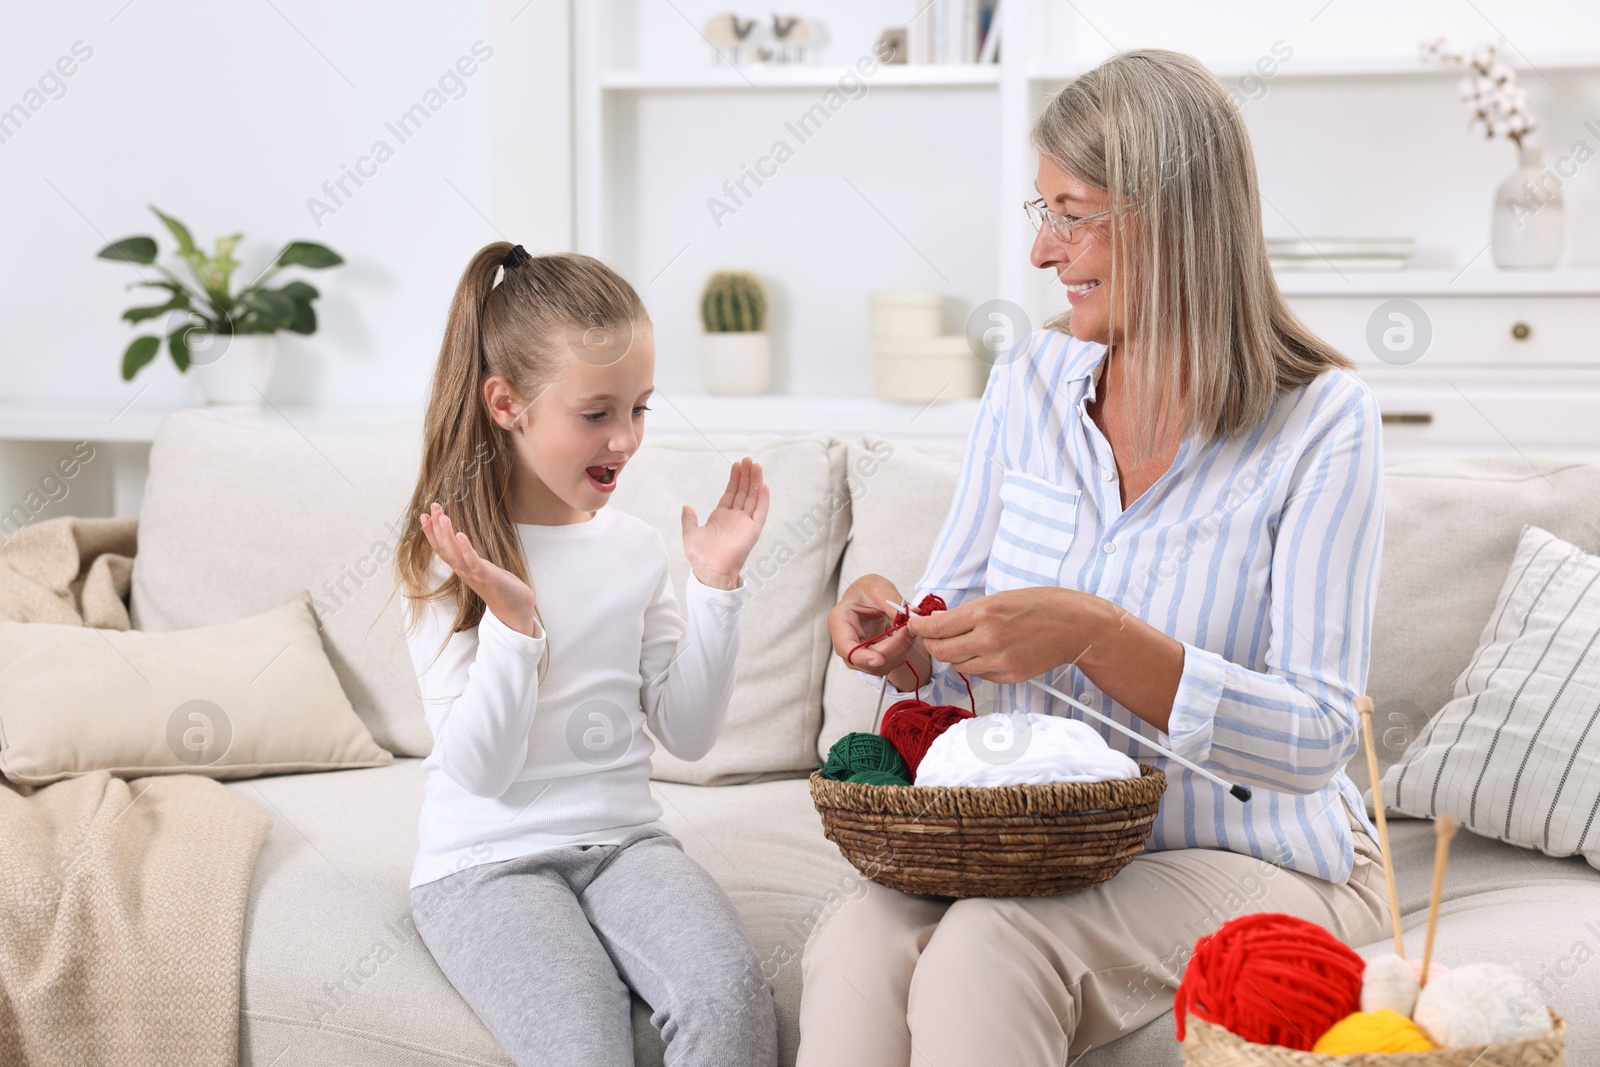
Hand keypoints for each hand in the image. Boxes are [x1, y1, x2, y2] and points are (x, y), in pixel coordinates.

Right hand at [419, 502, 539, 637]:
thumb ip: (472, 558)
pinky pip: (474, 563)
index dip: (432, 532)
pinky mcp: (488, 578)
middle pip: (444, 548)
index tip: (425, 514)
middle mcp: (464, 572)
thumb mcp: (483, 568)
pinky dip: (466, 549)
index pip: (442, 548)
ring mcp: (474, 575)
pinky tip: (461, 535)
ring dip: (447, 535)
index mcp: (462, 568)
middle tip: (432, 507)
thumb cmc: (501, 587)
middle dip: (436, 527)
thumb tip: (464, 543)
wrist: (516, 610)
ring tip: (442, 517)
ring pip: (455, 555)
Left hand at [681, 457, 769, 589]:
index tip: (737, 465)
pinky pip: (761, 512)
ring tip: (756, 465)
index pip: (731, 493)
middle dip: (746, 476)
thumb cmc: (700, 556)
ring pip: (753, 498)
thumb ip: (689, 519)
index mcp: (721, 517)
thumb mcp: (690, 533)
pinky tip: (764, 486)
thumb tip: (686, 506)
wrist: (710, 569)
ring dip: (755, 482)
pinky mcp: (753, 530)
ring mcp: (745, 523)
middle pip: (744, 492)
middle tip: (748, 460)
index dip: (734, 479)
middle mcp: (735, 518)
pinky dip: (763, 499)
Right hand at [826, 574, 929, 691]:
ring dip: (900, 651)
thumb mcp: (879, 588)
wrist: (868, 598)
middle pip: (866, 661)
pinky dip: (901, 652)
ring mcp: (858, 654)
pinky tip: (905, 635)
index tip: (880, 660)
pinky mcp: (871, 658)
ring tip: (908, 629)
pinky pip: (887, 663)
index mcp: (840, 621)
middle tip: (910, 630)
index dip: (863, 658)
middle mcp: (845, 642)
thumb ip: (893, 602)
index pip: (846, 648)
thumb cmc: (868, 590)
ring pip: (879, 666)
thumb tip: (912, 615)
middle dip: (893, 649)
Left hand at [903, 587, 1101, 683]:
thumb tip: (938, 620)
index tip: (914, 624)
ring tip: (965, 642)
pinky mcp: (1009, 676)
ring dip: (954, 655)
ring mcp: (999, 661)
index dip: (919, 627)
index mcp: (984, 613)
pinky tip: (987, 652)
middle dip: (932, 643)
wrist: (1075, 626)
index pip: (936, 627)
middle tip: (932, 636)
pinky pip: (979, 674)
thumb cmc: (1042, 605)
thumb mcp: (1001, 597)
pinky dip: (976, 664)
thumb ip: (969, 612)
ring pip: (958, 665)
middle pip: (941, 651)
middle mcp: (988, 639)